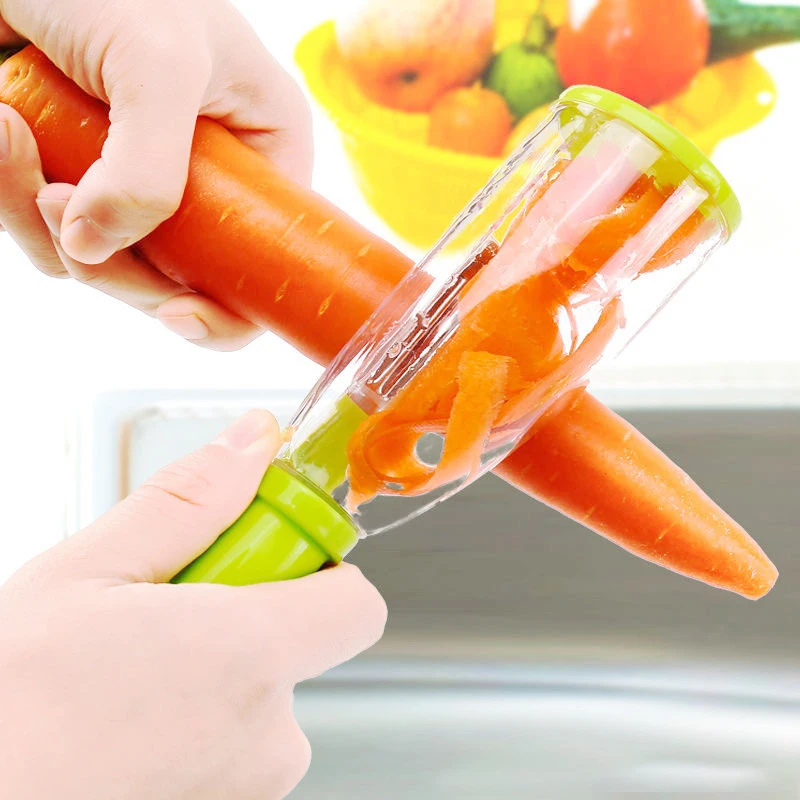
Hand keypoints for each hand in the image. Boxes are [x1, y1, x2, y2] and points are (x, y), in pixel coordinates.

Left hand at [0, 0, 312, 349]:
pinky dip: (10, 194)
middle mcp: (206, 180)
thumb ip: (147, 173)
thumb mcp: (158, 66)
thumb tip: (96, 250)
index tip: (177, 315)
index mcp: (261, 155)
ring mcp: (138, 182)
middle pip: (175, 281)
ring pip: (102, 262)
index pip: (261, 265)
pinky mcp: (76, 176)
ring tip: (13, 137)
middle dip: (111, 262)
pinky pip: (47, 231)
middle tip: (64, 204)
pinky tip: (1, 126)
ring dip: (44, 222)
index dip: (228, 310)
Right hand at [0, 410, 385, 799]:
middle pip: (300, 648)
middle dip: (247, 619)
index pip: (356, 602)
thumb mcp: (86, 574)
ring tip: (129, 680)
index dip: (319, 569)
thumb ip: (189, 501)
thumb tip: (255, 440)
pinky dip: (196, 730)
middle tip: (164, 617)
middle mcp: (267, 737)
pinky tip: (126, 727)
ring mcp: (246, 789)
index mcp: (249, 655)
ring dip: (214, 677)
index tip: (265, 555)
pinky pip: (232, 752)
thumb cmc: (7, 709)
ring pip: (260, 702)